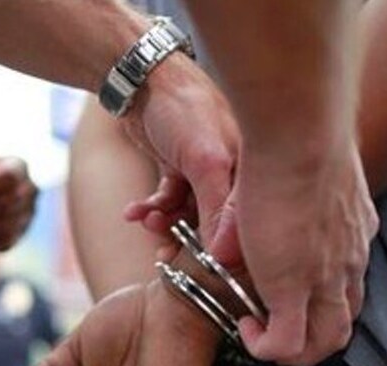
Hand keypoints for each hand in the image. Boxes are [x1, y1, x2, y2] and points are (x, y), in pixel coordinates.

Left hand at [120, 56, 239, 246]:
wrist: (143, 78)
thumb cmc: (184, 108)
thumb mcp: (205, 161)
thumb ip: (217, 207)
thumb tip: (225, 254)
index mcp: (253, 170)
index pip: (248, 222)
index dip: (227, 247)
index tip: (204, 266)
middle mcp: (235, 173)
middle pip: (218, 223)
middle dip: (188, 239)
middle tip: (166, 254)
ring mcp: (208, 172)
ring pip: (189, 215)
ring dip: (165, 223)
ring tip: (147, 222)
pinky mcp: (182, 169)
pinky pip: (169, 201)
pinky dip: (151, 208)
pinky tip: (133, 213)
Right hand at [228, 141, 378, 365]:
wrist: (301, 135)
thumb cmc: (299, 133)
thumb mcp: (296, 168)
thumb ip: (272, 195)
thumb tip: (245, 217)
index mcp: (354, 232)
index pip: (349, 280)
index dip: (321, 296)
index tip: (290, 287)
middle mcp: (349, 261)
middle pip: (344, 322)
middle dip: (312, 337)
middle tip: (276, 325)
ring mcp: (325, 279)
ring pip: (324, 343)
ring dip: (293, 351)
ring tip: (261, 333)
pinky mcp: (294, 288)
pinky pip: (286, 344)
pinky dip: (264, 347)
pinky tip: (246, 328)